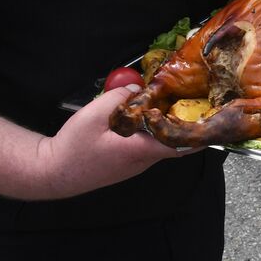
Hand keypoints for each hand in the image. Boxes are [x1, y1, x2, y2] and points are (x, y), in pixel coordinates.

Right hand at [30, 86, 181, 199]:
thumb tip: (138, 87)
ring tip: (159, 104)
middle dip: (179, 120)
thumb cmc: (72, 148)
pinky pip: (145, 147)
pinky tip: (138, 118)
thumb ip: (119, 98)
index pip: (180, 144)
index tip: (208, 114)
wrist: (52, 173)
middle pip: (171, 141)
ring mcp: (135, 166)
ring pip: (158, 143)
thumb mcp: (94, 114)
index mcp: (140, 150)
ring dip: (161, 126)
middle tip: (182, 99)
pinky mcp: (126, 165)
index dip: (196, 130)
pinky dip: (147, 132)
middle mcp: (142, 161)